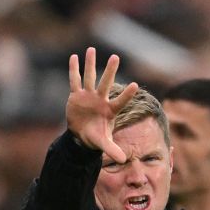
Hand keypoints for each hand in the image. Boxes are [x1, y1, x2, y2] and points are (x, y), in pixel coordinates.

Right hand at [66, 47, 138, 162]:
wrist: (82, 135)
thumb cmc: (96, 137)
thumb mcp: (104, 144)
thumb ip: (113, 149)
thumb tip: (123, 160)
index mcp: (110, 110)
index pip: (120, 101)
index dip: (127, 94)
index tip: (136, 85)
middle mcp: (100, 100)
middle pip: (106, 83)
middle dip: (110, 71)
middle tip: (116, 57)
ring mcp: (88, 96)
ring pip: (89, 77)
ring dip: (90, 64)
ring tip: (92, 49)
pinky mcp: (76, 96)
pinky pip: (75, 81)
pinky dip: (73, 70)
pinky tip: (74, 57)